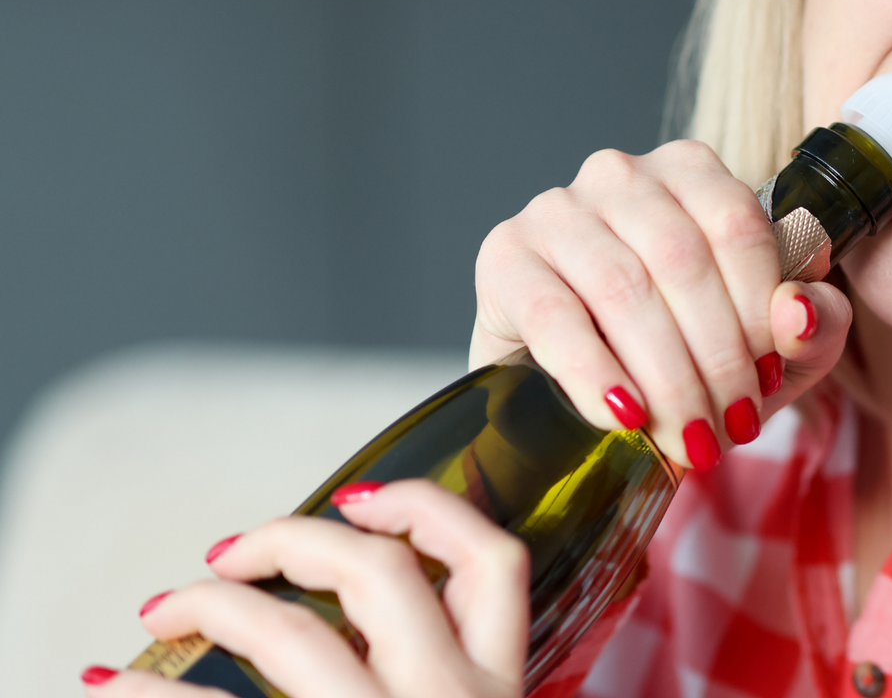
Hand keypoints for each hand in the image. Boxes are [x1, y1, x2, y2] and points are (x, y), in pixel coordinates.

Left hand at [84, 480, 524, 697]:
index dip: (426, 508)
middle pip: (380, 572)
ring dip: (210, 606)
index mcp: (499, 686)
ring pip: (293, 634)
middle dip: (289, 542)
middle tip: (230, 554)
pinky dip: (144, 696)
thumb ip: (445, 672)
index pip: (493, 561)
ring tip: (165, 612)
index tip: (360, 497)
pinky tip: (107, 687)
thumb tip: (362, 624)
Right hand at [468, 141, 852, 468]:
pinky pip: (552, 316)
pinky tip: (624, 417)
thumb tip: (800, 309)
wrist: (602, 397)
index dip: (758, 313)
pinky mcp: (504, 257)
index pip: (738, 227)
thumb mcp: (777, 349)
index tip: (767, 381)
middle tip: (727, 429)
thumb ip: (813, 325)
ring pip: (622, 288)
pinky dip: (595, 374)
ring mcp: (556, 209)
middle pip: (682, 261)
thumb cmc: (695, 356)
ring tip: (687, 437)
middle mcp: (621, 175)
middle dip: (714, 359)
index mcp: (692, 171)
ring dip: (665, 376)